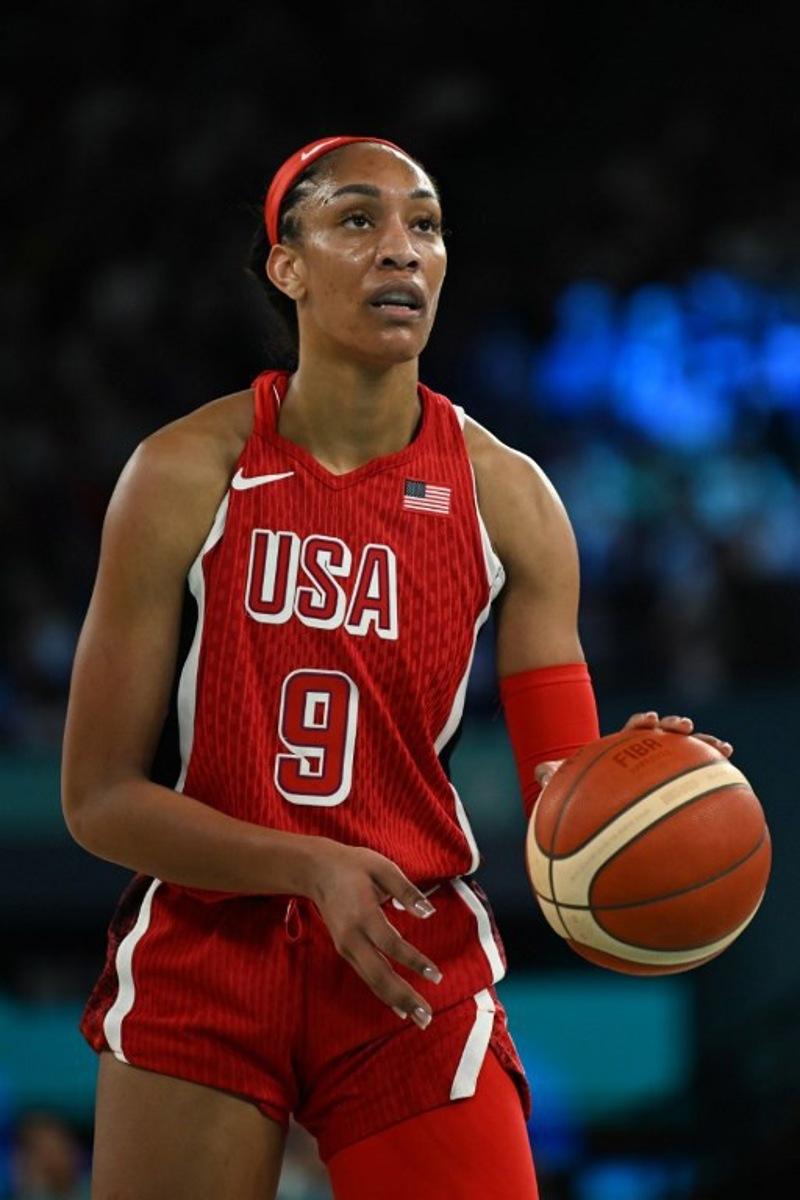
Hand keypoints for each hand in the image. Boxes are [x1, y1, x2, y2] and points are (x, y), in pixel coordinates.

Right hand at [305, 841, 442, 1029]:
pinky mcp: (345, 951)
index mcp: (363, 914)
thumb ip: (406, 890)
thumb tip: (428, 912)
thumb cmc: (354, 866)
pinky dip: (383, 994)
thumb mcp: (382, 868)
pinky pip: (366, 977)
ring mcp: (346, 947)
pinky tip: (398, 1007)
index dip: (414, 961)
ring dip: (395, 1002)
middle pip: (379, 974)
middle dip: (404, 997)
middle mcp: (352, 937)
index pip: (391, 944)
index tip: (436, 976)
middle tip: (426, 1017)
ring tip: (418, 1020)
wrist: (317, 872)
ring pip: (372, 981)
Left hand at [534, 711, 733, 789]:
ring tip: (724, 748)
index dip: (641, 724)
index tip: (647, 721)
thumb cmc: (579, 795)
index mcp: (620, 749)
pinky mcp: (673, 785)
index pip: (632, 731)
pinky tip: (733, 782)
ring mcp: (661, 768)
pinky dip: (714, 779)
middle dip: (676, 727)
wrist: (592, 809)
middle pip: (665, 735)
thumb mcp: (564, 785)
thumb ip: (554, 777)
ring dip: (705, 748)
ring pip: (687, 754)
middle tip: (685, 725)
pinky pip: (696, 783)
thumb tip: (540, 772)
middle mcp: (644, 754)